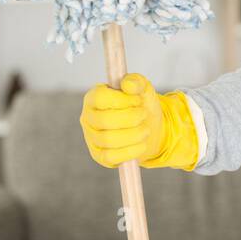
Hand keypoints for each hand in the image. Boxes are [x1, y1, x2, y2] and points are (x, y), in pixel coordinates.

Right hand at [79, 73, 199, 170]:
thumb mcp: (143, 89)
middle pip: (104, 120)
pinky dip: (131, 151)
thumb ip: (136, 82)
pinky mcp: (100, 156)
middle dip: (131, 118)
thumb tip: (128, 84)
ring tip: (145, 129)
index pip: (100, 98)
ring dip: (134, 134)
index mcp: (94, 97)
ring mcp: (92, 138)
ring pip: (108, 140)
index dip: (122, 100)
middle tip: (144, 115)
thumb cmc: (142, 105)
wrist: (151, 128)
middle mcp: (88, 118)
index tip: (137, 100)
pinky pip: (111, 157)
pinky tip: (141, 144)